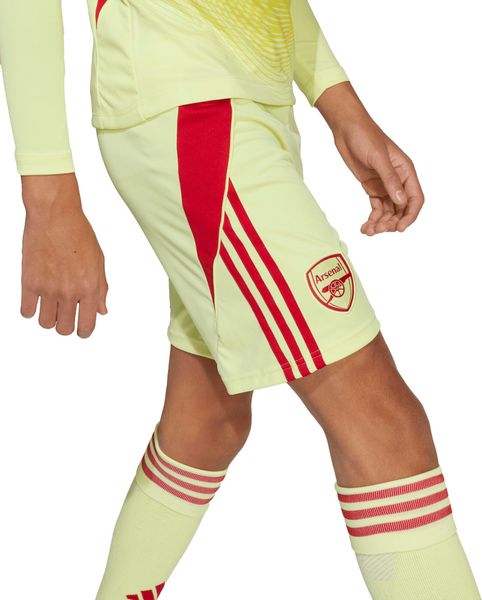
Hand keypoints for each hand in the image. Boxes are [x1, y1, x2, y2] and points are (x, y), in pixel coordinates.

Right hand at [21, 173, 107, 336]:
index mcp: (90, 288)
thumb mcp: (98, 261)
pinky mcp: (30, 282)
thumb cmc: (78, 234)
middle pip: (64, 329)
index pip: (86, 325)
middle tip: (64, 316)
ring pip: (45, 323)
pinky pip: (27, 311)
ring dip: (48, 318)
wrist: (55, 215)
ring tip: (50, 306)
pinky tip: (35, 300)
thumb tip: (101, 310)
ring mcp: (49, 288)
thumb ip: (101, 289)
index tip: (81, 329)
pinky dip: (30, 310)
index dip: (84, 331)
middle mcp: (70, 292)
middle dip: (65, 326)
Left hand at [315, 82, 424, 234]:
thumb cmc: (365, 137)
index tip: (399, 228)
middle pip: (402, 209)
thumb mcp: (378, 158)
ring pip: (389, 211)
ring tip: (369, 231)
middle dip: (392, 222)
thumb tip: (401, 201)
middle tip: (379, 229)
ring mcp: (385, 184)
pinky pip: (377, 207)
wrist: (347, 129)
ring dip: (381, 223)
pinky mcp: (372, 187)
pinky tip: (365, 227)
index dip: (410, 215)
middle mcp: (398, 180)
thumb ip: (389, 179)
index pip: (415, 198)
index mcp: (406, 171)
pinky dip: (372, 218)